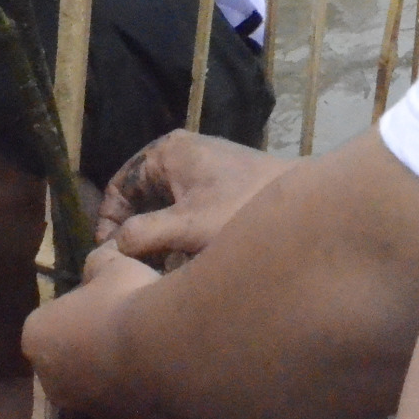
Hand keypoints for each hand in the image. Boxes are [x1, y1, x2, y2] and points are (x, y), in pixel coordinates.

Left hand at [21, 240, 162, 418]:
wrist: (162, 351)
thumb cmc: (125, 301)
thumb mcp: (112, 266)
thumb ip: (99, 263)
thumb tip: (100, 257)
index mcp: (36, 337)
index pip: (50, 318)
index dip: (76, 306)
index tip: (101, 298)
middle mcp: (50, 379)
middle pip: (67, 353)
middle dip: (88, 341)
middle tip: (120, 320)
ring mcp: (82, 405)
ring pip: (92, 379)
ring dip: (109, 365)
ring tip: (143, 342)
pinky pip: (118, 397)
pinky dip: (131, 384)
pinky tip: (154, 365)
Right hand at [96, 131, 289, 265]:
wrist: (308, 208)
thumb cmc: (243, 210)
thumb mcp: (187, 227)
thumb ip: (144, 235)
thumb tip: (113, 247)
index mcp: (167, 152)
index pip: (119, 185)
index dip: (109, 221)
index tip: (110, 255)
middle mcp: (181, 153)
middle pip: (140, 196)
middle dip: (134, 231)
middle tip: (134, 266)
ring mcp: (202, 168)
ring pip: (162, 205)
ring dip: (156, 235)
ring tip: (158, 267)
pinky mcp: (220, 186)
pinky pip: (184, 209)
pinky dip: (178, 233)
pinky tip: (185, 259)